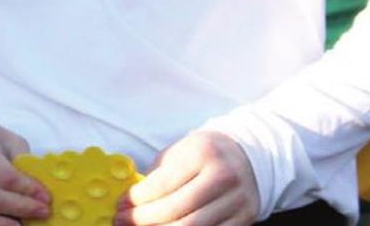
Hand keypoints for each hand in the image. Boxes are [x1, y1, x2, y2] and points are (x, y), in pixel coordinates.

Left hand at [115, 131, 257, 225]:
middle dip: (144, 219)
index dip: (137, 199)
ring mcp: (236, 202)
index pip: (163, 184)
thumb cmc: (204, 153)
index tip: (120, 204)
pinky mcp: (244, 220)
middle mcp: (222, 177)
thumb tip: (130, 200)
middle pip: (176, 211)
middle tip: (123, 220)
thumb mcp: (180, 151)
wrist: (248, 156)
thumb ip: (158, 174)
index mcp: (202, 152)